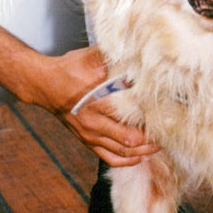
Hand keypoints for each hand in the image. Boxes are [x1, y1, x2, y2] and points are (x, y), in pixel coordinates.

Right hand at [38, 46, 157, 167]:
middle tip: (168, 133)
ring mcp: (89, 136)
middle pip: (129, 141)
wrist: (44, 84)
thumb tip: (135, 51)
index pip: (128, 120)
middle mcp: (93, 124)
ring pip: (122, 153)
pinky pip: (110, 158)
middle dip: (151, 140)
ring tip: (159, 145)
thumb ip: (111, 57)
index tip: (165, 116)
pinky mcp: (87, 141)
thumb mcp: (89, 58)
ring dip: (143, 152)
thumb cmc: (68, 70)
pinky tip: (140, 156)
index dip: (149, 121)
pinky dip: (127, 160)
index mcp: (95, 104)